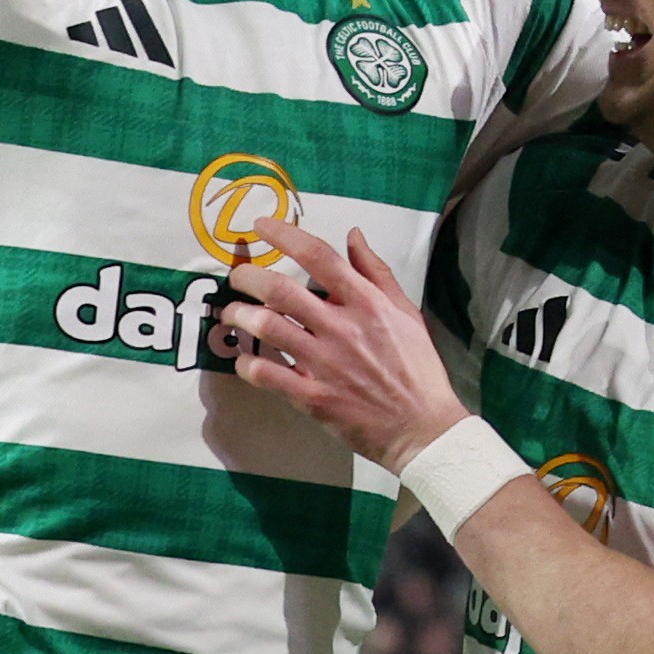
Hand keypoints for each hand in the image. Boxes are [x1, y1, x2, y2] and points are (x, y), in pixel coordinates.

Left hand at [218, 219, 468, 472]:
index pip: (319, 257)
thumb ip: (377, 272)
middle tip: (237, 277)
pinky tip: (244, 359)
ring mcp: (324, 363)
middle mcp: (342, 328)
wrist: (423, 428)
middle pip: (280, 289)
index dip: (284, 235)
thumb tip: (353, 235)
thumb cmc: (417, 368)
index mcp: (367, 304)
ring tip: (231, 313)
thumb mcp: (406, 312)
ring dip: (240, 315)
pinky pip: (266, 373)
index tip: (260, 226)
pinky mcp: (312, 396)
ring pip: (267, 327)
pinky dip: (246, 363)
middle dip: (248, 277)